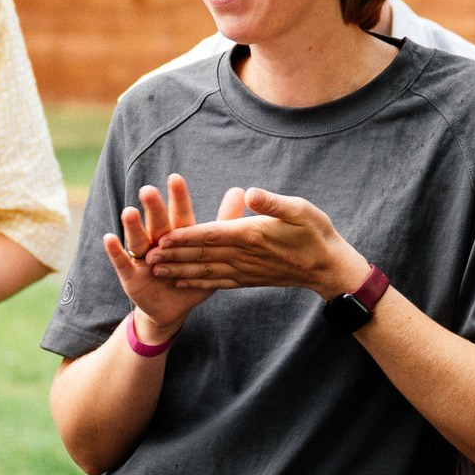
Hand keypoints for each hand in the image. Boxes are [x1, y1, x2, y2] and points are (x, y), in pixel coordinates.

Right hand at [102, 174, 222, 335]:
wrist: (172, 310)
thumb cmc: (192, 277)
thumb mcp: (210, 254)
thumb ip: (223, 223)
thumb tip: (238, 191)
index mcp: (179, 236)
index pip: (179, 215)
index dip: (177, 198)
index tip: (175, 178)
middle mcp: (158, 242)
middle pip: (157, 223)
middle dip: (153, 209)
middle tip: (149, 191)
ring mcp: (143, 258)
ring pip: (138, 239)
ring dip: (133, 226)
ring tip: (129, 212)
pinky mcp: (130, 276)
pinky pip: (122, 262)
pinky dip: (115, 251)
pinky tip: (109, 238)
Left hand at [143, 188, 371, 296]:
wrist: (328, 268)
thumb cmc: (316, 233)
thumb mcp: (300, 209)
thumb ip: (273, 202)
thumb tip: (249, 192)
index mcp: (252, 234)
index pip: (211, 235)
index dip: (185, 236)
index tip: (162, 237)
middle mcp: (245, 255)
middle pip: (202, 254)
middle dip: (173, 255)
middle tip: (146, 255)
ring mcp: (246, 270)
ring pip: (206, 270)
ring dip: (179, 270)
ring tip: (155, 270)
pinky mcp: (250, 279)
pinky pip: (218, 282)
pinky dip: (198, 282)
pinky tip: (183, 282)